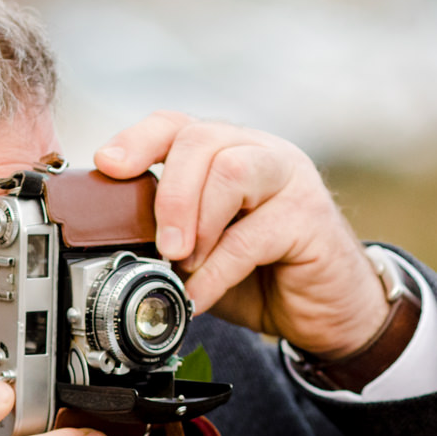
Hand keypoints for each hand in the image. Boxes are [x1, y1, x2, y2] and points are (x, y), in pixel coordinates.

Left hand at [94, 113, 387, 358]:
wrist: (328, 311)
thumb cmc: (262, 275)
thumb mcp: (202, 250)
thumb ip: (167, 233)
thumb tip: (113, 240)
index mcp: (226, 152)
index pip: (176, 124)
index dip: (137, 139)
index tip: (108, 166)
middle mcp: (259, 154)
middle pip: (200, 139)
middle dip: (169, 194)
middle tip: (161, 246)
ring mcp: (289, 180)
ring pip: (231, 171)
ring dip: (196, 221)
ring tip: (183, 265)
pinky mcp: (310, 218)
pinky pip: (253, 235)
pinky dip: (216, 271)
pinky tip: (200, 295)